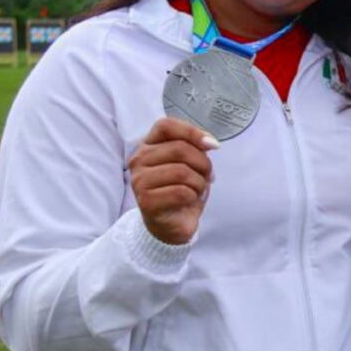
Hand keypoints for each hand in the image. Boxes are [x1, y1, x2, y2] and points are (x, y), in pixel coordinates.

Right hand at [128, 117, 219, 244]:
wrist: (171, 224)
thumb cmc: (180, 190)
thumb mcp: (190, 163)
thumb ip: (195, 148)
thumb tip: (210, 143)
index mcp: (147, 145)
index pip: (166, 125)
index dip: (192, 132)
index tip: (212, 145)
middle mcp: (138, 160)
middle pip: (179, 149)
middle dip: (202, 163)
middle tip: (207, 176)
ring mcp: (139, 181)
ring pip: (182, 171)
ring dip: (199, 182)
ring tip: (197, 190)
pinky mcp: (146, 201)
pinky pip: (181, 192)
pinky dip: (193, 196)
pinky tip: (189, 201)